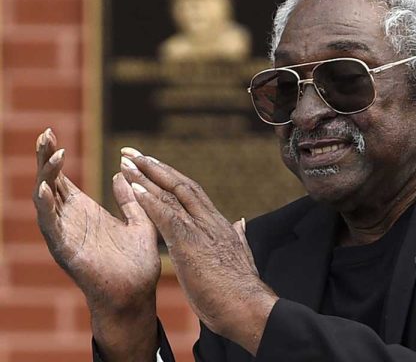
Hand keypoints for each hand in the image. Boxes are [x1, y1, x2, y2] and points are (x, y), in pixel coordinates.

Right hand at [32, 129, 160, 359]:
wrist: (137, 295)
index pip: (62, 178)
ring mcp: (65, 235)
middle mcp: (69, 221)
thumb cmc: (137, 263)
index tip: (52, 131)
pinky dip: (46, 207)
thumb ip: (130, 198)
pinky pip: (51, 226)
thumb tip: (123, 172)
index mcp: (84, 212)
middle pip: (49, 183)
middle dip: (44, 158)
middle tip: (45, 133)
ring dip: (45, 176)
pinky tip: (44, 188)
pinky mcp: (66, 251)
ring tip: (50, 154)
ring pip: (45, 201)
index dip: (54, 156)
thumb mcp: (139, 221)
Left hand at [119, 147, 276, 354]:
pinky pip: (166, 215)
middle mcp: (210, 220)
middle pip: (180, 184)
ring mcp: (200, 229)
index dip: (170, 176)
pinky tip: (133, 188)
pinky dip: (149, 200)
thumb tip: (239, 222)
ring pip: (171, 193)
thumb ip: (237, 236)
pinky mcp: (190, 242)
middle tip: (131, 152)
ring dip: (146, 176)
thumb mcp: (239, 256)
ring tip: (126, 161)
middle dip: (154, 166)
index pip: (192, 193)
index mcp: (219, 224)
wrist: (246, 306)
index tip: (152, 164)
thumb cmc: (240, 290)